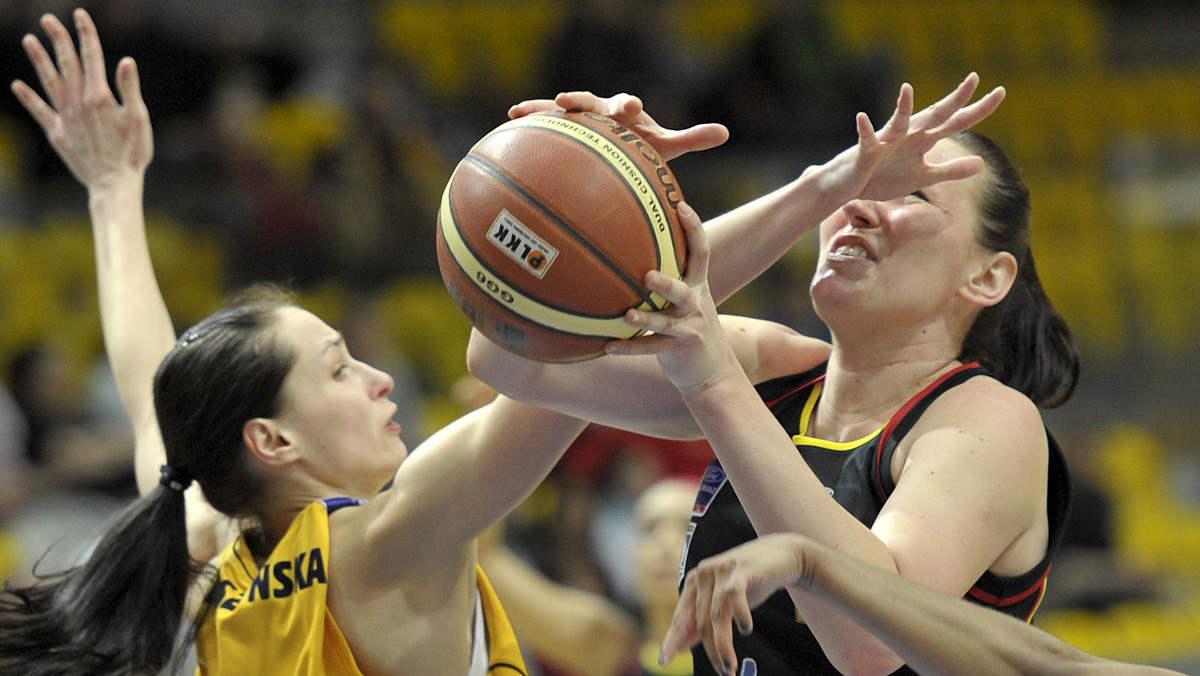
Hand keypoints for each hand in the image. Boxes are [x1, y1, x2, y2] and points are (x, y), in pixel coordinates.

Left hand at [10, 9, 152, 189]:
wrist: (112, 183)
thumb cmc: (132, 153)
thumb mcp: (139, 119)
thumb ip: (130, 89)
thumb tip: (126, 61)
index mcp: (100, 97)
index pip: (91, 57)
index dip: (85, 34)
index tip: (79, 15)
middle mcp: (79, 102)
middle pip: (67, 64)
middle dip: (58, 39)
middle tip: (48, 19)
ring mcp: (65, 117)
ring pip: (49, 81)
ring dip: (38, 59)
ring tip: (29, 40)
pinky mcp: (57, 133)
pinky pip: (39, 111)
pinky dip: (27, 97)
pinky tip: (17, 85)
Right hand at [509, 91, 728, 161]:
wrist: (619, 145)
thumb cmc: (641, 147)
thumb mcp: (666, 147)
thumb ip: (691, 138)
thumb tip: (725, 132)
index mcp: (625, 111)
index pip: (626, 104)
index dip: (626, 104)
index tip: (628, 107)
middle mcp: (600, 109)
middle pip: (589, 101)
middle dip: (580, 101)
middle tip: (567, 100)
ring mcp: (579, 118)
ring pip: (561, 110)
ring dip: (543, 108)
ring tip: (523, 109)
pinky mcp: (563, 128)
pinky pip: (545, 123)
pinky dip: (529, 118)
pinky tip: (510, 119)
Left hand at [604, 202, 740, 395]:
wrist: (715, 372)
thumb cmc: (691, 329)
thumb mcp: (688, 301)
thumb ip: (670, 279)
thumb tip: (636, 250)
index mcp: (698, 287)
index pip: (701, 252)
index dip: (694, 228)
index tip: (679, 205)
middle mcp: (696, 305)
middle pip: (682, 290)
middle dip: (666, 283)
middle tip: (646, 276)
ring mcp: (689, 329)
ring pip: (665, 323)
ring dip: (645, 319)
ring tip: (627, 316)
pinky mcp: (679, 350)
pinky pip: (650, 348)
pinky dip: (628, 347)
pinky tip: (607, 346)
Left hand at [660, 533, 814, 675]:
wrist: (782, 554)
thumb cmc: (749, 582)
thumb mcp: (724, 601)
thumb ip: (704, 618)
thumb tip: (682, 645)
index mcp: (694, 582)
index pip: (680, 617)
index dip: (672, 639)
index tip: (664, 661)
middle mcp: (703, 574)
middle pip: (702, 621)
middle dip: (711, 651)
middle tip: (723, 672)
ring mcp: (722, 569)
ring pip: (717, 615)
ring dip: (724, 644)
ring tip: (730, 667)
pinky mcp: (742, 568)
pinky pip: (735, 595)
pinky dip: (740, 614)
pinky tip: (746, 630)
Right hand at [818, 73, 1004, 203]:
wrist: (849, 186)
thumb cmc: (883, 177)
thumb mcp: (923, 177)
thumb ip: (950, 170)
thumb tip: (982, 163)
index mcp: (923, 140)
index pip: (956, 122)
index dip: (978, 109)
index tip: (999, 92)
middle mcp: (908, 134)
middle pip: (935, 115)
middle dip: (954, 99)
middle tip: (974, 78)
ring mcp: (886, 141)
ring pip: (898, 122)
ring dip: (902, 107)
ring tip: (907, 89)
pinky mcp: (865, 151)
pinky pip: (865, 139)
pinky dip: (864, 129)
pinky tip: (862, 118)